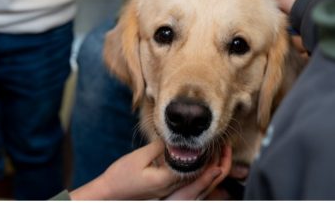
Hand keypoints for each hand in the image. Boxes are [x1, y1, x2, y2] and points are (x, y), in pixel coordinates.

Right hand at [71, 140, 228, 199]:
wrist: (108, 195)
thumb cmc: (120, 176)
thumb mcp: (140, 158)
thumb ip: (161, 148)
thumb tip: (178, 139)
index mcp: (166, 181)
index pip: (197, 170)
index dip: (211, 157)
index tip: (219, 143)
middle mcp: (171, 192)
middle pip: (202, 181)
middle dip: (218, 165)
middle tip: (226, 148)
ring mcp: (169, 196)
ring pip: (199, 188)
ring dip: (212, 173)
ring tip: (221, 157)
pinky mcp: (167, 196)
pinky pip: (191, 191)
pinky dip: (202, 180)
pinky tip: (205, 169)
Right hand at [165, 144, 231, 199]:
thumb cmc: (176, 202)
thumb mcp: (190, 192)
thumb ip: (204, 181)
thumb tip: (219, 169)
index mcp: (208, 185)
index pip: (224, 168)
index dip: (227, 155)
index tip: (226, 143)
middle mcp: (205, 183)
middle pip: (218, 165)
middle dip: (219, 152)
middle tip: (216, 140)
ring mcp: (197, 183)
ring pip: (209, 166)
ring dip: (210, 155)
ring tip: (206, 144)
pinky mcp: (189, 183)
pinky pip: (200, 168)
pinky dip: (200, 160)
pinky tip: (194, 155)